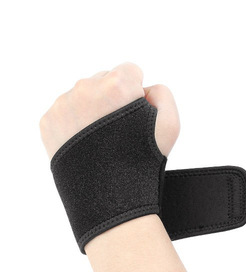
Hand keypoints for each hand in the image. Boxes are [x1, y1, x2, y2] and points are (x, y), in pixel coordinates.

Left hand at [40, 62, 179, 159]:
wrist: (110, 198)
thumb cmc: (141, 163)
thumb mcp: (171, 126)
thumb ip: (163, 93)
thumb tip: (144, 88)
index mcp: (116, 85)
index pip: (130, 71)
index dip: (138, 94)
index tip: (136, 117)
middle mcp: (85, 88)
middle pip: (104, 80)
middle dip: (114, 99)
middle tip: (119, 131)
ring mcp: (63, 105)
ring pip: (83, 95)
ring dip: (94, 110)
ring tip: (102, 140)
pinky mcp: (48, 122)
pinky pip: (66, 111)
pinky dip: (76, 123)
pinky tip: (87, 144)